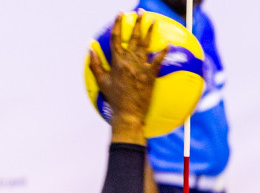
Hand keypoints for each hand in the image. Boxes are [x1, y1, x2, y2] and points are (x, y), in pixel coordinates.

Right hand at [89, 14, 161, 141]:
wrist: (128, 113)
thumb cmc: (114, 98)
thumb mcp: (101, 80)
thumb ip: (95, 64)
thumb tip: (90, 49)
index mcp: (116, 61)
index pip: (116, 38)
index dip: (118, 24)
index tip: (120, 14)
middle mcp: (129, 61)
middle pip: (133, 37)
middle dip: (137, 22)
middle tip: (140, 12)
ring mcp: (141, 68)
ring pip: (145, 45)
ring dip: (149, 31)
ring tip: (153, 20)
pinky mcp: (150, 76)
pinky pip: (158, 62)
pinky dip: (163, 53)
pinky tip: (168, 44)